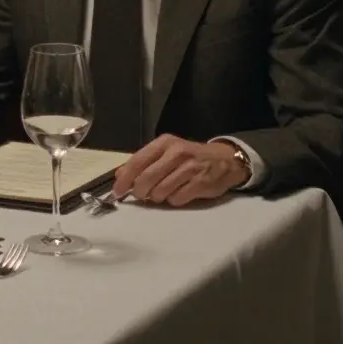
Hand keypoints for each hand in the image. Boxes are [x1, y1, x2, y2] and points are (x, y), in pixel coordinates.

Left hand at [111, 134, 248, 206]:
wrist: (225, 160)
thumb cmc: (190, 157)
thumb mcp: (166, 152)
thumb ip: (143, 162)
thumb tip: (119, 175)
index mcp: (165, 143)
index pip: (138, 161)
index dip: (125, 179)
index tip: (117, 192)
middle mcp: (177, 153)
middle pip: (147, 178)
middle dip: (139, 192)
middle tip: (141, 195)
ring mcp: (190, 168)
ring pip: (160, 191)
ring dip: (157, 197)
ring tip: (162, 193)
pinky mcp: (201, 183)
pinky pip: (176, 199)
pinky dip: (173, 200)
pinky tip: (178, 193)